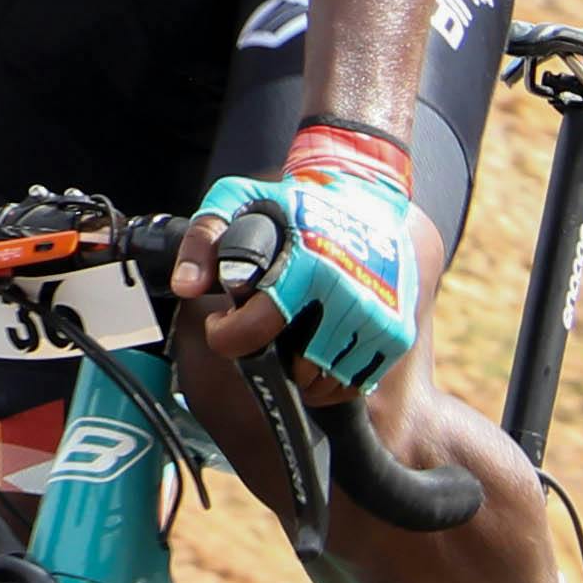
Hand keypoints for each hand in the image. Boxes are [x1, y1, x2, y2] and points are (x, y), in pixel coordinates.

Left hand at [175, 120, 416, 392]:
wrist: (368, 199)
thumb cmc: (295, 205)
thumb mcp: (238, 201)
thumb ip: (204, 240)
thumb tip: (186, 287)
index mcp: (310, 263)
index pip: (256, 330)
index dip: (227, 335)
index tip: (223, 323)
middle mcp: (348, 293)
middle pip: (293, 366)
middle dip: (266, 353)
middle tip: (262, 327)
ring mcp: (377, 317)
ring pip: (323, 381)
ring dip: (298, 371)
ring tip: (289, 336)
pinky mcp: (396, 335)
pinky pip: (353, 383)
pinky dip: (330, 378)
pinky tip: (317, 348)